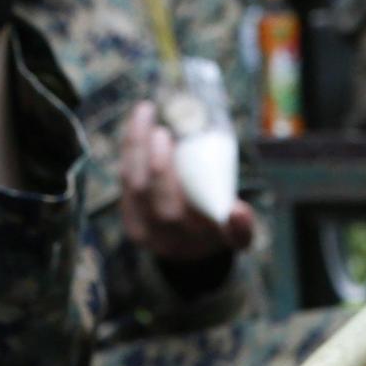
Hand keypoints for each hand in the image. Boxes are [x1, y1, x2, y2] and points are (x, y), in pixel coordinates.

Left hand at [116, 100, 257, 263]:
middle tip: (154, 118)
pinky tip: (138, 126)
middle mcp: (151, 234)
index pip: (167, 209)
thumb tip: (239, 210)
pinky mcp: (127, 211)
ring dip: (133, 143)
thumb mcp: (235, 237)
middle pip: (141, 189)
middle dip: (144, 150)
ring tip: (144, 112)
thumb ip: (241, 227)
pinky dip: (131, 149)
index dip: (163, 174)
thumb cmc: (217, 235)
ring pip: (128, 179)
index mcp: (179, 240)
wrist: (192, 254)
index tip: (167, 137)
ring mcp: (135, 223)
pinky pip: (124, 176)